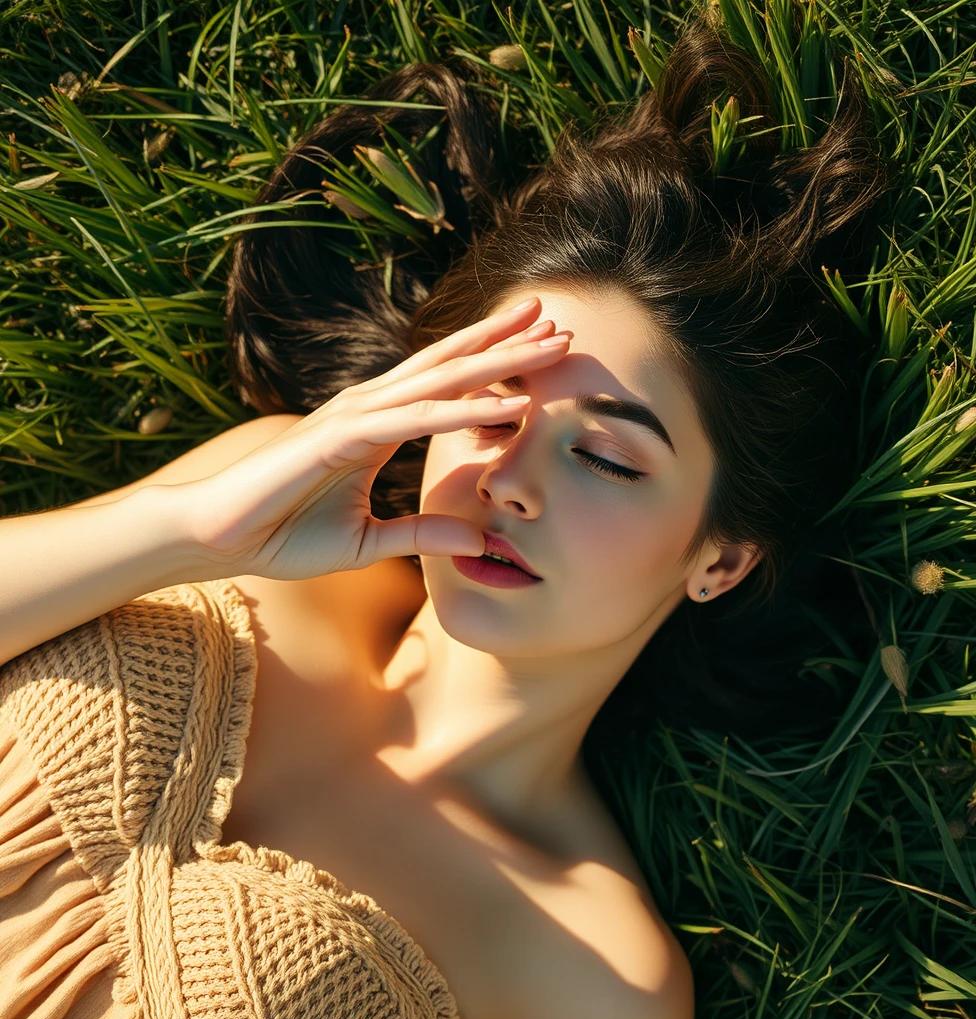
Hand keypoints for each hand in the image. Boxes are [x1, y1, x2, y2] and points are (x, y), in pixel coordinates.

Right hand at [178, 298, 569, 580]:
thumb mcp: (370, 541)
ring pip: (443, 381)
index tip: (539, 351)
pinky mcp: (342, 437)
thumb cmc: (284, 535)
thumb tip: (475, 540)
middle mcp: (372, 408)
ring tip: (549, 342)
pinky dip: (465, 411)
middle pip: (452, 367)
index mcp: (377, 425)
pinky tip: (508, 404)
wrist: (218, 539)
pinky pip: (416, 421)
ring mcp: (357, 416)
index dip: (493, 365)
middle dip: (506, 342)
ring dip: (500, 362)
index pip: (446, 385)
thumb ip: (422, 534)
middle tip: (558, 320)